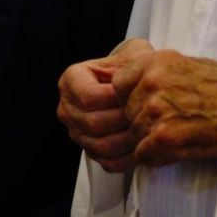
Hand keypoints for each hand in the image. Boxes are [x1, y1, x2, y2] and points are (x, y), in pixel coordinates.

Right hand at [59, 38, 153, 171]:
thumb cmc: (132, 69)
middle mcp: (68, 107)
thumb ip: (134, 60)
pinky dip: (128, 159)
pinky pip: (107, 162)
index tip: (137, 95)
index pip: (89, 97)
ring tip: (149, 131)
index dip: (116, 99)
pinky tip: (144, 147)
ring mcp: (77, 131)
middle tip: (148, 115)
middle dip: (125, 120)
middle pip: (93, 123)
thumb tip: (138, 76)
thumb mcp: (133, 54)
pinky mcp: (90, 150)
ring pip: (100, 145)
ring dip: (128, 140)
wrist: (133, 84)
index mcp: (72, 80)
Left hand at [112, 49, 216, 167]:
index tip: (143, 106)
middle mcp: (152, 82)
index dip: (129, 98)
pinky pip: (143, 154)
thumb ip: (162, 73)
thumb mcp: (192, 65)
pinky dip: (156, 157)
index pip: (119, 83)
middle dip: (141, 122)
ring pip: (135, 135)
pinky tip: (175, 152)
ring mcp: (156, 110)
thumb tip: (141, 81)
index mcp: (157, 62)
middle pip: (126, 112)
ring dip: (150, 141)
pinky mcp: (163, 137)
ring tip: (176, 139)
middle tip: (167, 127)